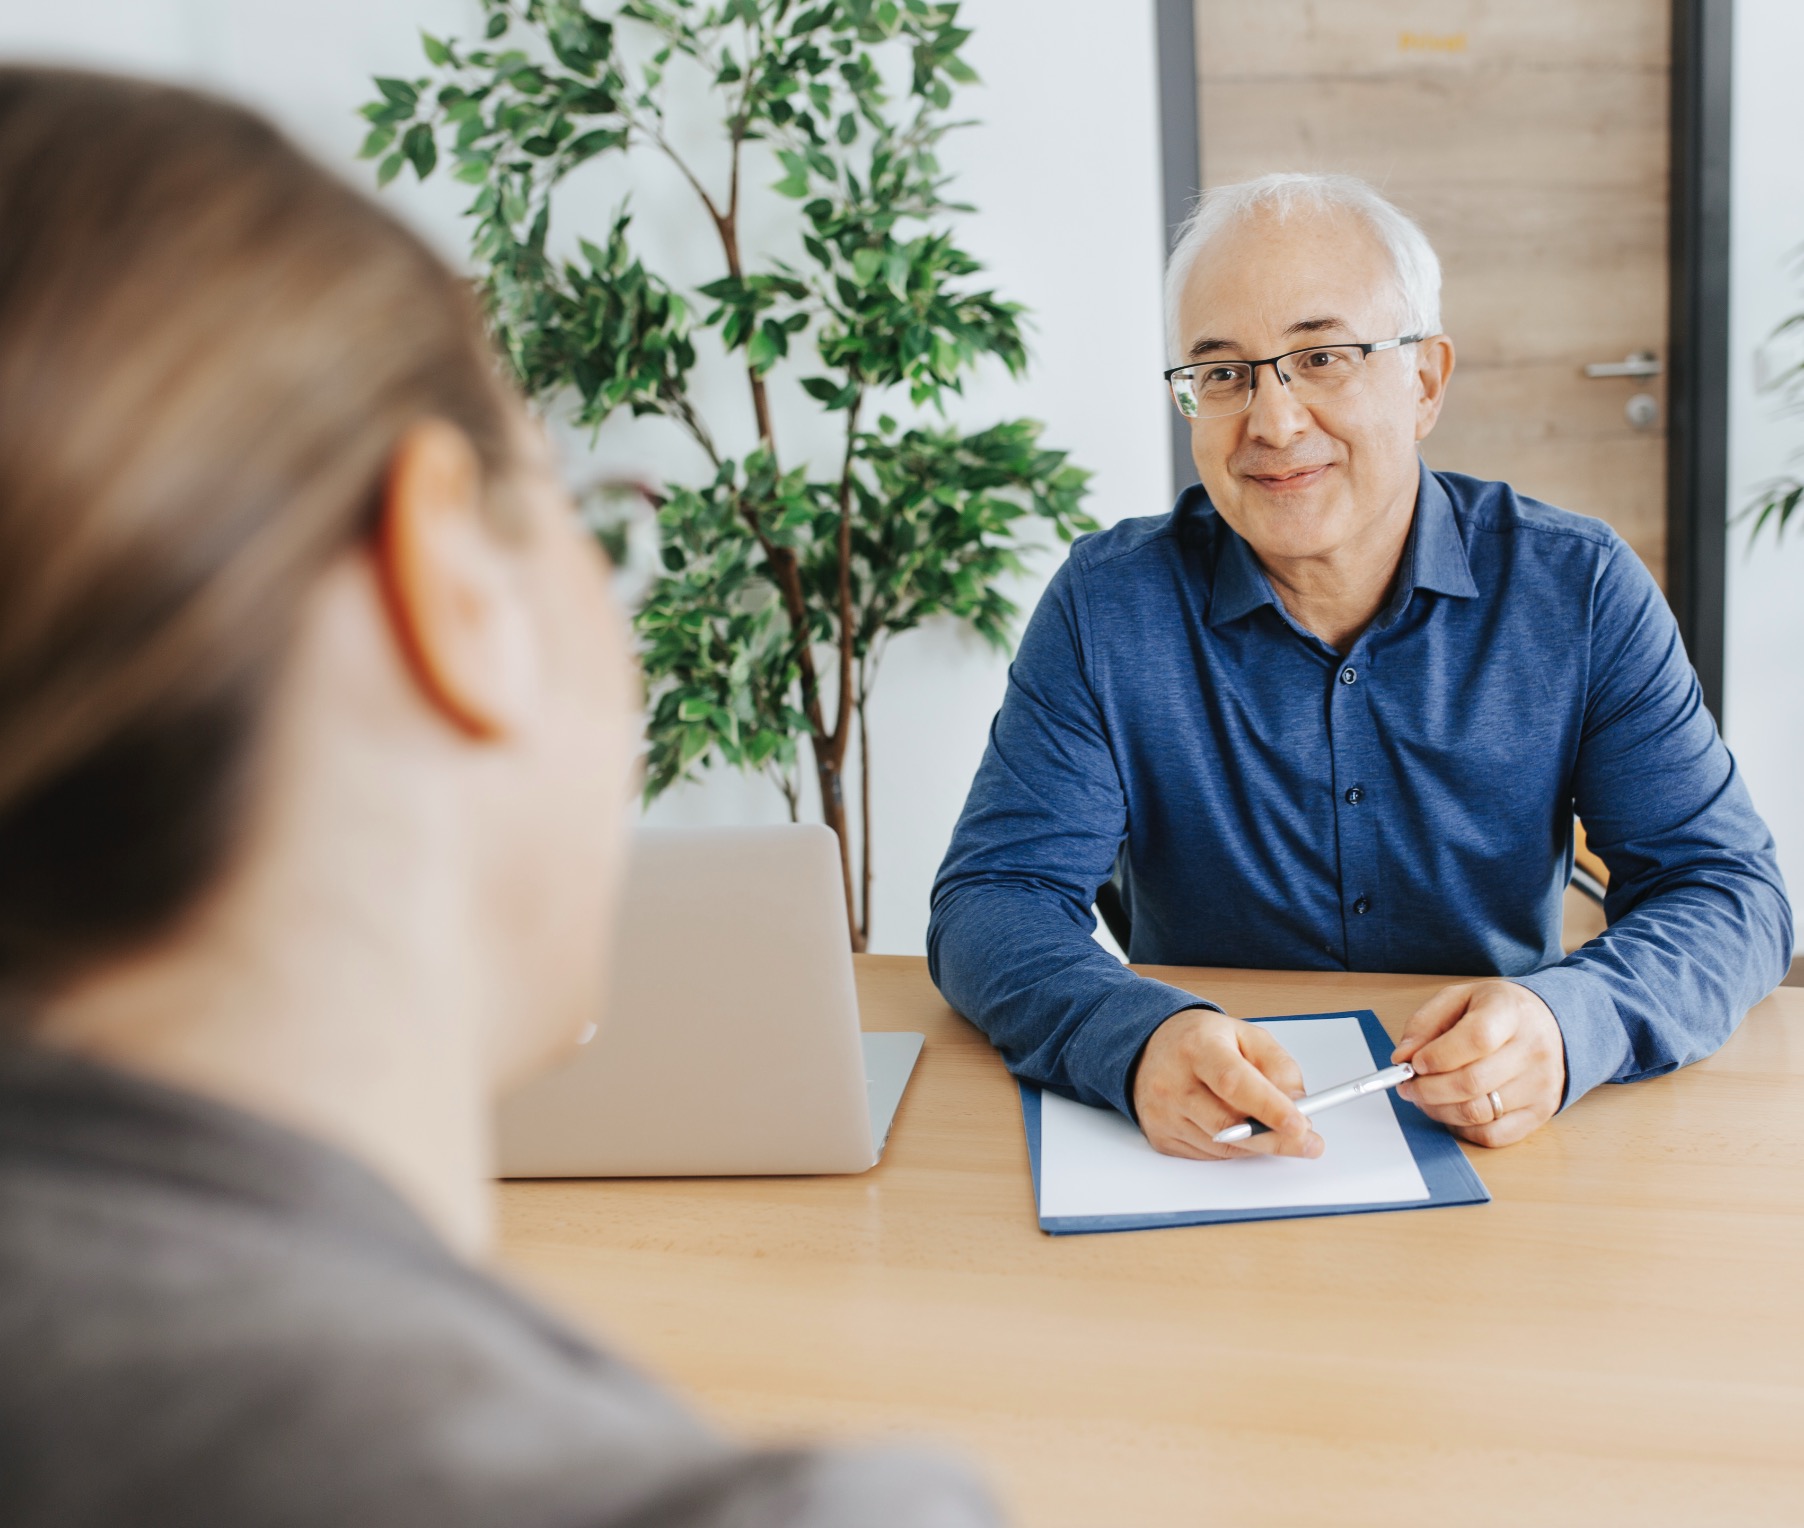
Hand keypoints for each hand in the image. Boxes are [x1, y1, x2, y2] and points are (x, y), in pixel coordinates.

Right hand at [1131, 1009, 1322, 1159]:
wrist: (1151, 1047)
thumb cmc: (1202, 1041)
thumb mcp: (1248, 1036)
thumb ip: (1279, 1066)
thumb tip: (1297, 1105)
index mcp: (1197, 1047)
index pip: (1234, 1083)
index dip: (1269, 1108)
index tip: (1301, 1125)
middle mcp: (1173, 1081)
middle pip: (1229, 1124)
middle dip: (1275, 1139)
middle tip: (1307, 1143)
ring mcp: (1162, 1112)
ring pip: (1222, 1146)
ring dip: (1256, 1145)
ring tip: (1272, 1128)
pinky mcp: (1160, 1136)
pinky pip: (1208, 1155)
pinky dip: (1233, 1148)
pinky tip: (1238, 1128)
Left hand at [1391, 980, 1565, 1146]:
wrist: (1551, 1026)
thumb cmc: (1498, 1013)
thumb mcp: (1458, 999)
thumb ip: (1425, 1023)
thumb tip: (1403, 1056)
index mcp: (1510, 1012)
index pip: (1476, 1039)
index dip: (1438, 1057)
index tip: (1414, 1063)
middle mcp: (1532, 1050)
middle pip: (1472, 1082)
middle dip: (1427, 1089)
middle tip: (1408, 1085)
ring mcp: (1540, 1085)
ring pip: (1477, 1113)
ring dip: (1439, 1109)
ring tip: (1425, 1096)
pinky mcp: (1540, 1112)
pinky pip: (1493, 1135)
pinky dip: (1462, 1128)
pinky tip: (1451, 1111)